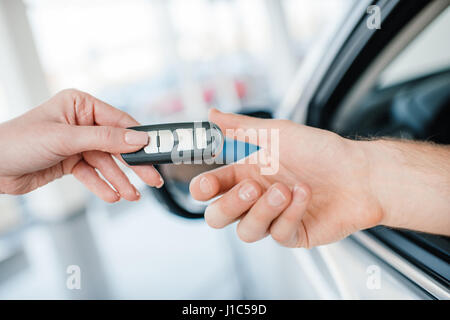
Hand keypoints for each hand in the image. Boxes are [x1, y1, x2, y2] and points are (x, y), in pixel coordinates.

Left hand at [0, 89, 162, 201]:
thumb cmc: (18, 141)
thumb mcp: (66, 138)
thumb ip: (105, 139)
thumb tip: (138, 139)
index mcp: (80, 105)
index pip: (118, 121)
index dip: (137, 138)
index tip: (154, 152)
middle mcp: (81, 122)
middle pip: (116, 145)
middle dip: (133, 164)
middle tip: (152, 178)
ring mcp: (77, 143)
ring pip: (105, 163)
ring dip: (119, 180)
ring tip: (132, 195)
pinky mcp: (71, 161)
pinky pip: (92, 174)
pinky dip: (102, 185)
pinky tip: (112, 195)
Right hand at [190, 109, 449, 247]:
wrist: (359, 172)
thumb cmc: (321, 151)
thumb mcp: (277, 133)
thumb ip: (240, 127)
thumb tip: (211, 115)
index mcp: (247, 173)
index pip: (212, 188)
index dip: (204, 189)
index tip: (205, 185)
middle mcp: (256, 198)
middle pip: (219, 217)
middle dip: (229, 205)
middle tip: (249, 188)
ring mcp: (273, 217)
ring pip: (246, 230)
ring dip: (262, 210)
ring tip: (284, 190)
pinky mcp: (293, 233)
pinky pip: (278, 233)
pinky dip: (290, 213)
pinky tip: (304, 196)